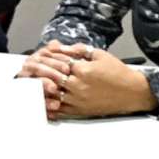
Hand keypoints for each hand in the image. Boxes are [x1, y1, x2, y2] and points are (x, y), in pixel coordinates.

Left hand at [20, 43, 153, 119]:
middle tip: (26, 69)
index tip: (37, 56)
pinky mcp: (80, 111)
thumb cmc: (117, 72)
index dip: (45, 58)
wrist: (131, 92)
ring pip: (52, 94)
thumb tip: (62, 47)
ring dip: (38, 89)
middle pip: (51, 77)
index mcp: (83, 69)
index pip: (57, 62)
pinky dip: (47, 107)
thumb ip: (79, 50)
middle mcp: (78, 85)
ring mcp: (78, 100)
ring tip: (26, 85)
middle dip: (37, 72)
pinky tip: (39, 103)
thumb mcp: (100, 55)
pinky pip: (59, 110)